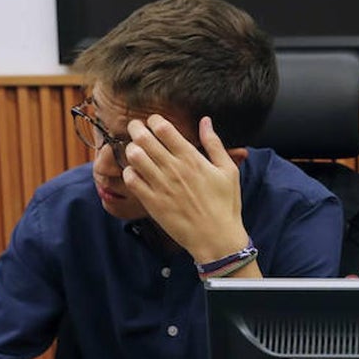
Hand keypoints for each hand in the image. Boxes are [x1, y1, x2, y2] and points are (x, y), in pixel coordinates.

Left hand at [122, 115, 250, 261]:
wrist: (216, 238)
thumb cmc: (226, 205)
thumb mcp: (228, 171)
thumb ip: (214, 144)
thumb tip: (205, 121)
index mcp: (192, 158)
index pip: (163, 128)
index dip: (154, 120)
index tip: (154, 122)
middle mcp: (173, 169)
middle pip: (144, 138)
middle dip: (136, 128)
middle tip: (136, 128)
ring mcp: (160, 185)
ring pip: (134, 156)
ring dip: (131, 148)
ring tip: (135, 149)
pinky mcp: (152, 202)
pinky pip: (131, 180)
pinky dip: (129, 172)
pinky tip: (136, 172)